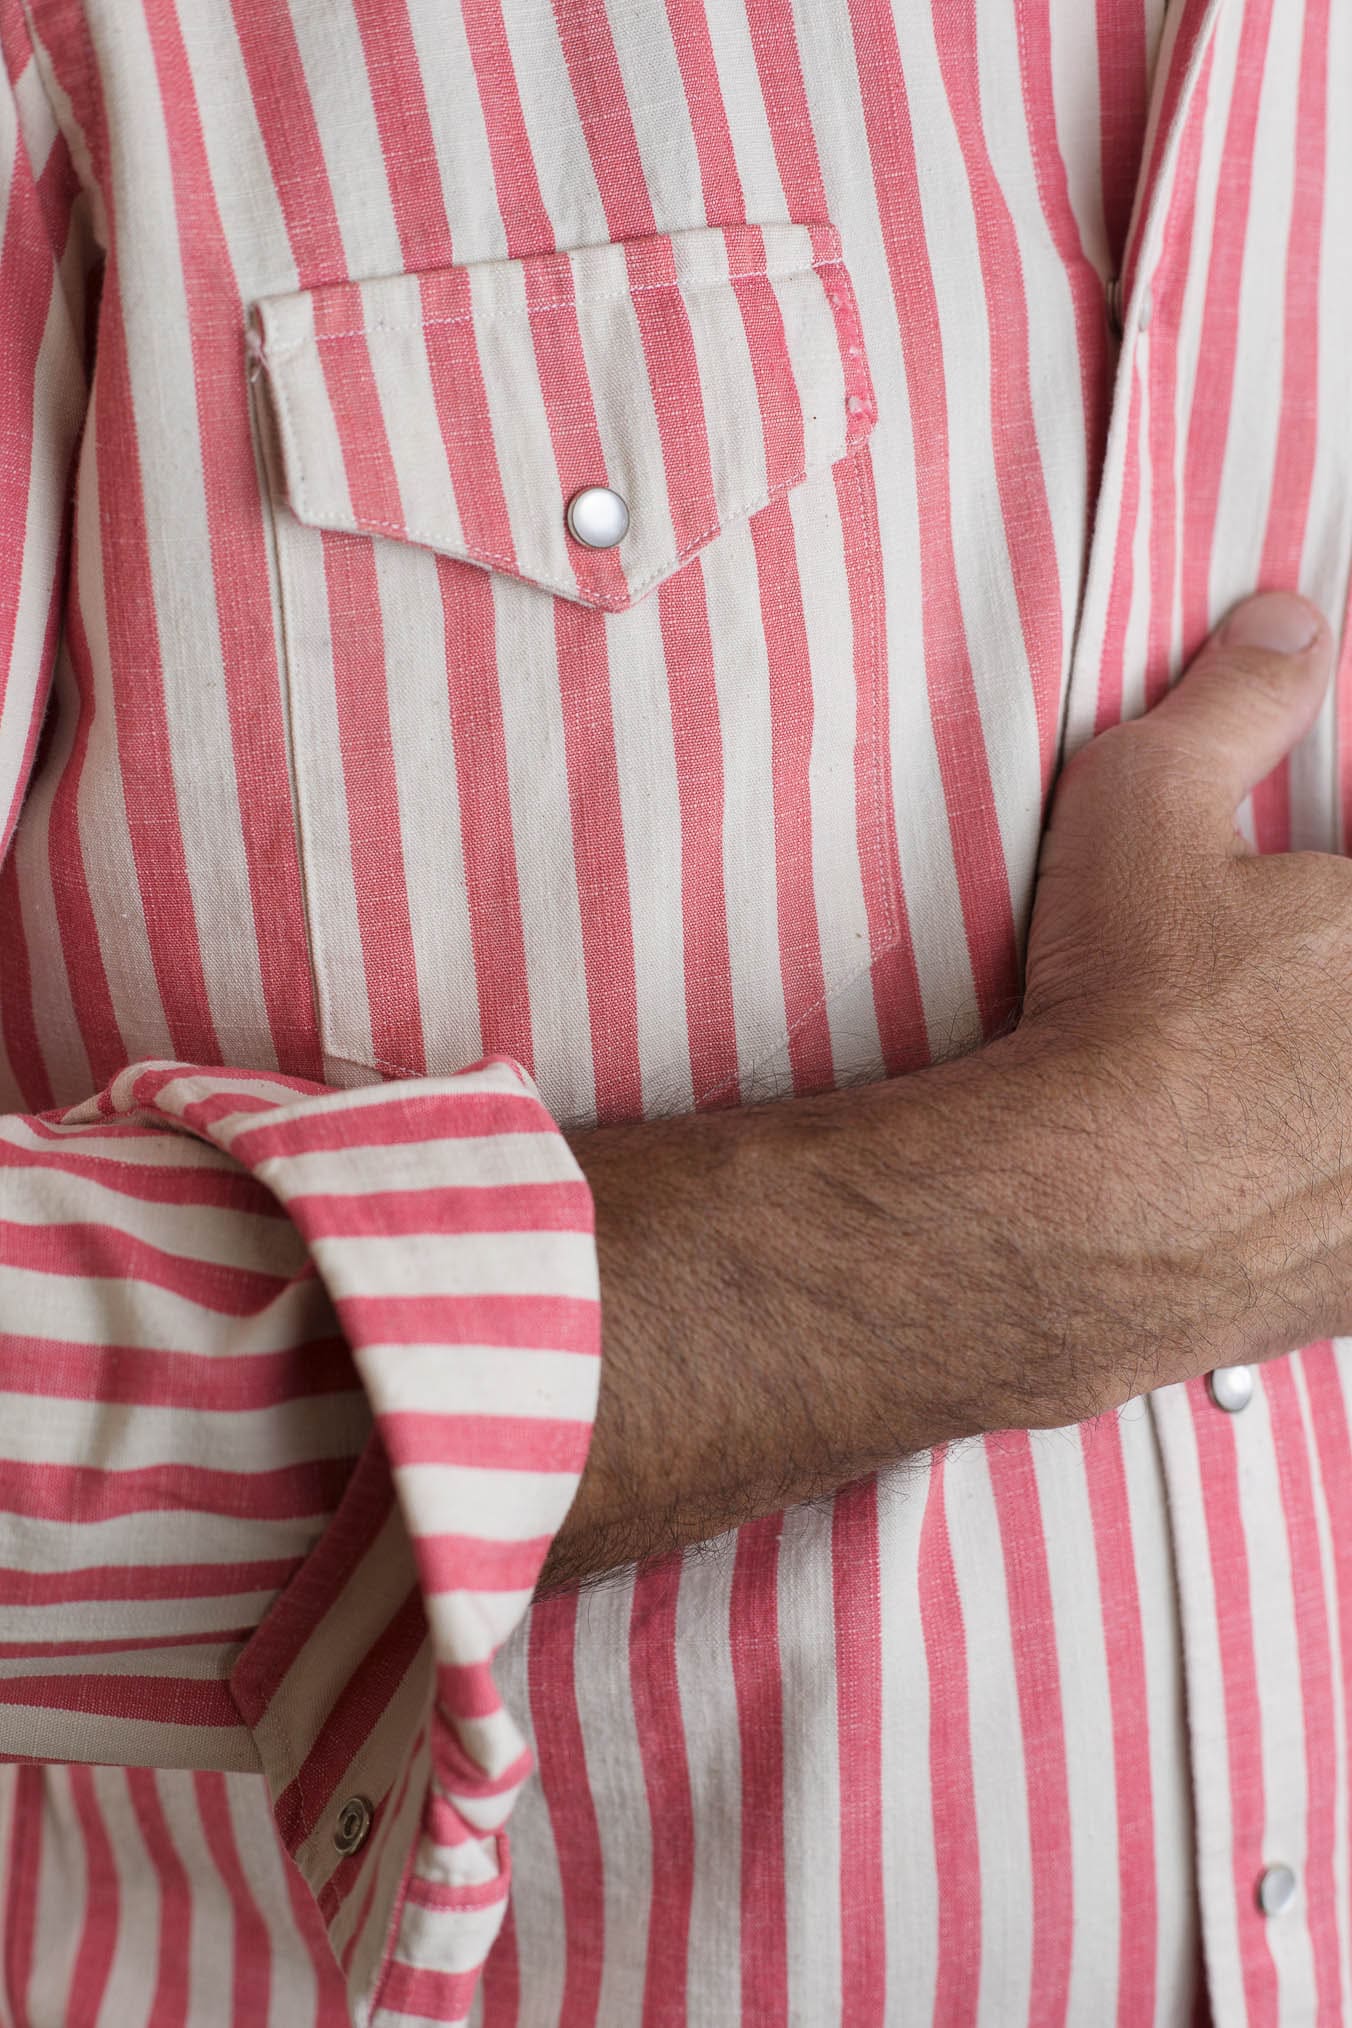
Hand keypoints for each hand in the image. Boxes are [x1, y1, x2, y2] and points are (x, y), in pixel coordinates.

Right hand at [1012, 590, 1345, 1411]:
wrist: (1085, 1211)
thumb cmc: (1124, 1008)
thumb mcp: (1144, 808)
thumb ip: (1231, 703)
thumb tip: (1285, 621)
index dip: (1342, 895)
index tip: (1311, 913)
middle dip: (1333, 996)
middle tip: (1289, 1000)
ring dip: (1330, 1094)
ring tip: (1283, 1089)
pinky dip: (1324, 1207)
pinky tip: (1283, 1176)